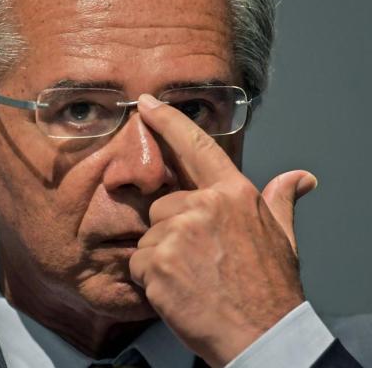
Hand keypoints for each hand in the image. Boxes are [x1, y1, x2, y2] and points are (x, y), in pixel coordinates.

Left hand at [129, 94, 316, 366]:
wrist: (261, 335)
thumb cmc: (270, 287)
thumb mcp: (282, 238)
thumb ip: (281, 201)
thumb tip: (300, 179)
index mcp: (234, 194)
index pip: (196, 145)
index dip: (169, 121)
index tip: (148, 105)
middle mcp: (205, 206)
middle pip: (164, 204)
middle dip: (172, 228)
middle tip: (196, 257)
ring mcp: (179, 232)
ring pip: (150, 235)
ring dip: (162, 256)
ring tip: (190, 277)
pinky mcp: (158, 262)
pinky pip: (139, 262)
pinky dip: (152, 278)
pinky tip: (178, 290)